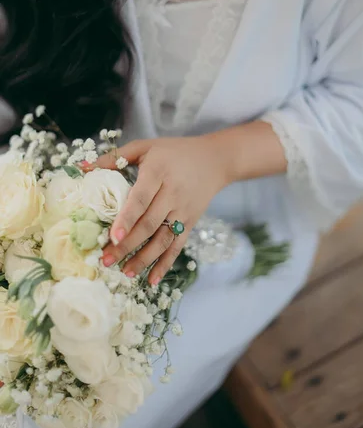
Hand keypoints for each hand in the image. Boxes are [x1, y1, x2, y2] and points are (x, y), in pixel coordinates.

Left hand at [96, 135, 231, 284]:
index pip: (141, 199)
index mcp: (158, 172)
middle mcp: (172, 193)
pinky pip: (177, 245)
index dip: (127, 219)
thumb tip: (81, 168)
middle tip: (106, 261)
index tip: (112, 237)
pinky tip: (152, 280)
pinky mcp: (191, 221)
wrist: (216, 160)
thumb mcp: (146, 147)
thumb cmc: (174, 151)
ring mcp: (183, 210)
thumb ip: (114, 157)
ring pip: (162, 239)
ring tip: (125, 273)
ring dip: (144, 258)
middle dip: (127, 245)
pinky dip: (165, 264)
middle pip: (149, 224)